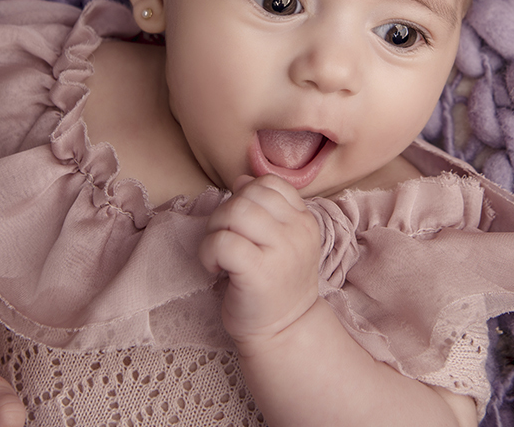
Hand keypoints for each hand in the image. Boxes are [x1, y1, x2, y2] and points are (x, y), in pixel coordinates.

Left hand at [199, 175, 321, 346]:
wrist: (284, 333)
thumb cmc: (275, 285)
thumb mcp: (279, 241)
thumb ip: (265, 209)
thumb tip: (242, 180)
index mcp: (304, 220)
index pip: (270, 184)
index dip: (245, 196)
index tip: (241, 225)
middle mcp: (298, 232)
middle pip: (248, 196)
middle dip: (224, 214)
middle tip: (224, 241)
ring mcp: (281, 251)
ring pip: (235, 212)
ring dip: (215, 230)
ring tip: (219, 253)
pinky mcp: (258, 272)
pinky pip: (223, 242)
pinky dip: (208, 251)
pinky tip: (215, 268)